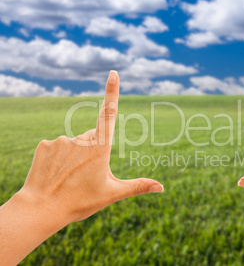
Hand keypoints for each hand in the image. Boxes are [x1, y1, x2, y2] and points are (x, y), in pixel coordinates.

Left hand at [21, 70, 162, 224]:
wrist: (41, 210)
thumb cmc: (80, 202)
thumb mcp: (112, 194)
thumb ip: (137, 186)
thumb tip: (161, 187)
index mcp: (100, 148)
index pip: (108, 113)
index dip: (112, 92)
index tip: (113, 73)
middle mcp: (81, 140)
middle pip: (93, 138)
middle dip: (93, 151)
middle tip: (86, 176)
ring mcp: (61, 141)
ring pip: (74, 143)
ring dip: (75, 156)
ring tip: (69, 178)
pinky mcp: (45, 145)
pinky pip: (57, 147)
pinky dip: (58, 157)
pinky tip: (55, 173)